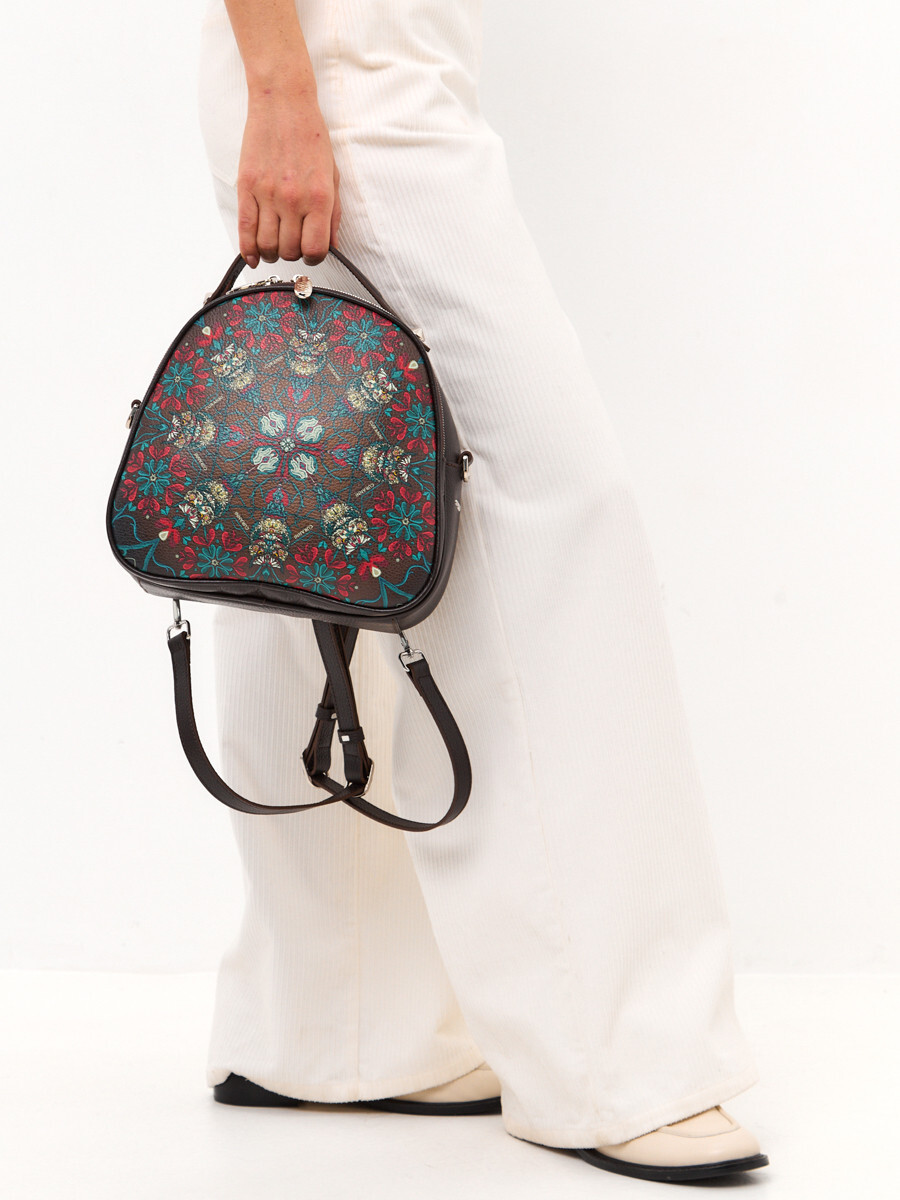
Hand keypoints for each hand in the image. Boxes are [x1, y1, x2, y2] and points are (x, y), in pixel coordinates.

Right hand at [236, 86, 341, 267]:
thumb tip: (333, 245)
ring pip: (267, 245)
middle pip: (290, 251)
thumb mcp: (333, 175)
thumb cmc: (311, 136)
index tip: (311, 251)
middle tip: (292, 244)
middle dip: (292, 254)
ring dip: (272, 253)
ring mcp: (268, 194)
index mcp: (319, 198)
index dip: (314, 257)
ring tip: (275, 246)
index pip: (315, 249)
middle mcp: (293, 199)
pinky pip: (245, 229)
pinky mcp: (247, 187)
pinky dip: (248, 249)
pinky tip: (254, 255)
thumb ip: (333, 214)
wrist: (283, 103)